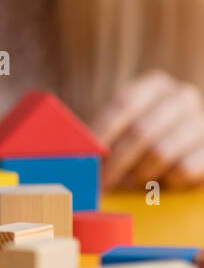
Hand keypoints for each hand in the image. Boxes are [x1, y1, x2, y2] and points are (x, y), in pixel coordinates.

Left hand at [93, 71, 203, 188]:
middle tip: (102, 182)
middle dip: (116, 162)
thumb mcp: (123, 127)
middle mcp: (181, 97)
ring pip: (161, 152)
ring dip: (139, 173)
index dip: (102, 132)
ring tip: (130, 182)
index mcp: (154, 84)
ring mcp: (201, 121)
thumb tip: (76, 152)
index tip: (87, 156)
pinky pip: (184, 169)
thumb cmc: (142, 139)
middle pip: (141, 131)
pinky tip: (161, 181)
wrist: (185, 150)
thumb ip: (102, 134)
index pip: (123, 104)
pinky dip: (166, 180)